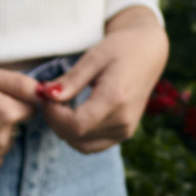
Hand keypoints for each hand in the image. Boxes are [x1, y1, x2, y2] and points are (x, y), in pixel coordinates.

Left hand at [37, 10, 169, 155]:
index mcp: (115, 100)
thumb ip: (71, 80)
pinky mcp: (124, 133)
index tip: (47, 96)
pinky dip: (77, 134)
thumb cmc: (121, 49)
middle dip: (55, 121)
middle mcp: (123, 121)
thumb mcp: (93, 57)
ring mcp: (125, 130)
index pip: (75, 125)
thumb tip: (48, 96)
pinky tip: (73, 114)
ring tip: (61, 105)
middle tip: (50, 98)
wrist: (148, 53)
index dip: (53, 116)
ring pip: (82, 145)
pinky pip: (93, 145)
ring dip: (64, 130)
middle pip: (76, 137)